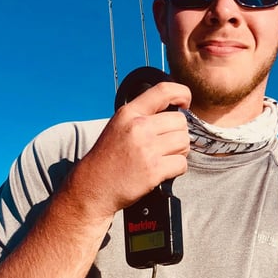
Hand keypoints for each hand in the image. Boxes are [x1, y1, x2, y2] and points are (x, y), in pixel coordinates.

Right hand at [66, 81, 190, 222]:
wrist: (93, 187)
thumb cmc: (107, 159)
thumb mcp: (118, 126)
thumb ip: (141, 116)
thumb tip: (173, 112)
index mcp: (129, 113)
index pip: (164, 91)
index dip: (182, 93)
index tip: (185, 103)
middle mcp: (138, 128)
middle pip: (180, 121)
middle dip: (179, 133)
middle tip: (167, 144)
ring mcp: (147, 149)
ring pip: (184, 142)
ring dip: (180, 151)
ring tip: (165, 157)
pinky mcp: (153, 171)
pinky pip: (182, 163)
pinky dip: (177, 168)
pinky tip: (164, 171)